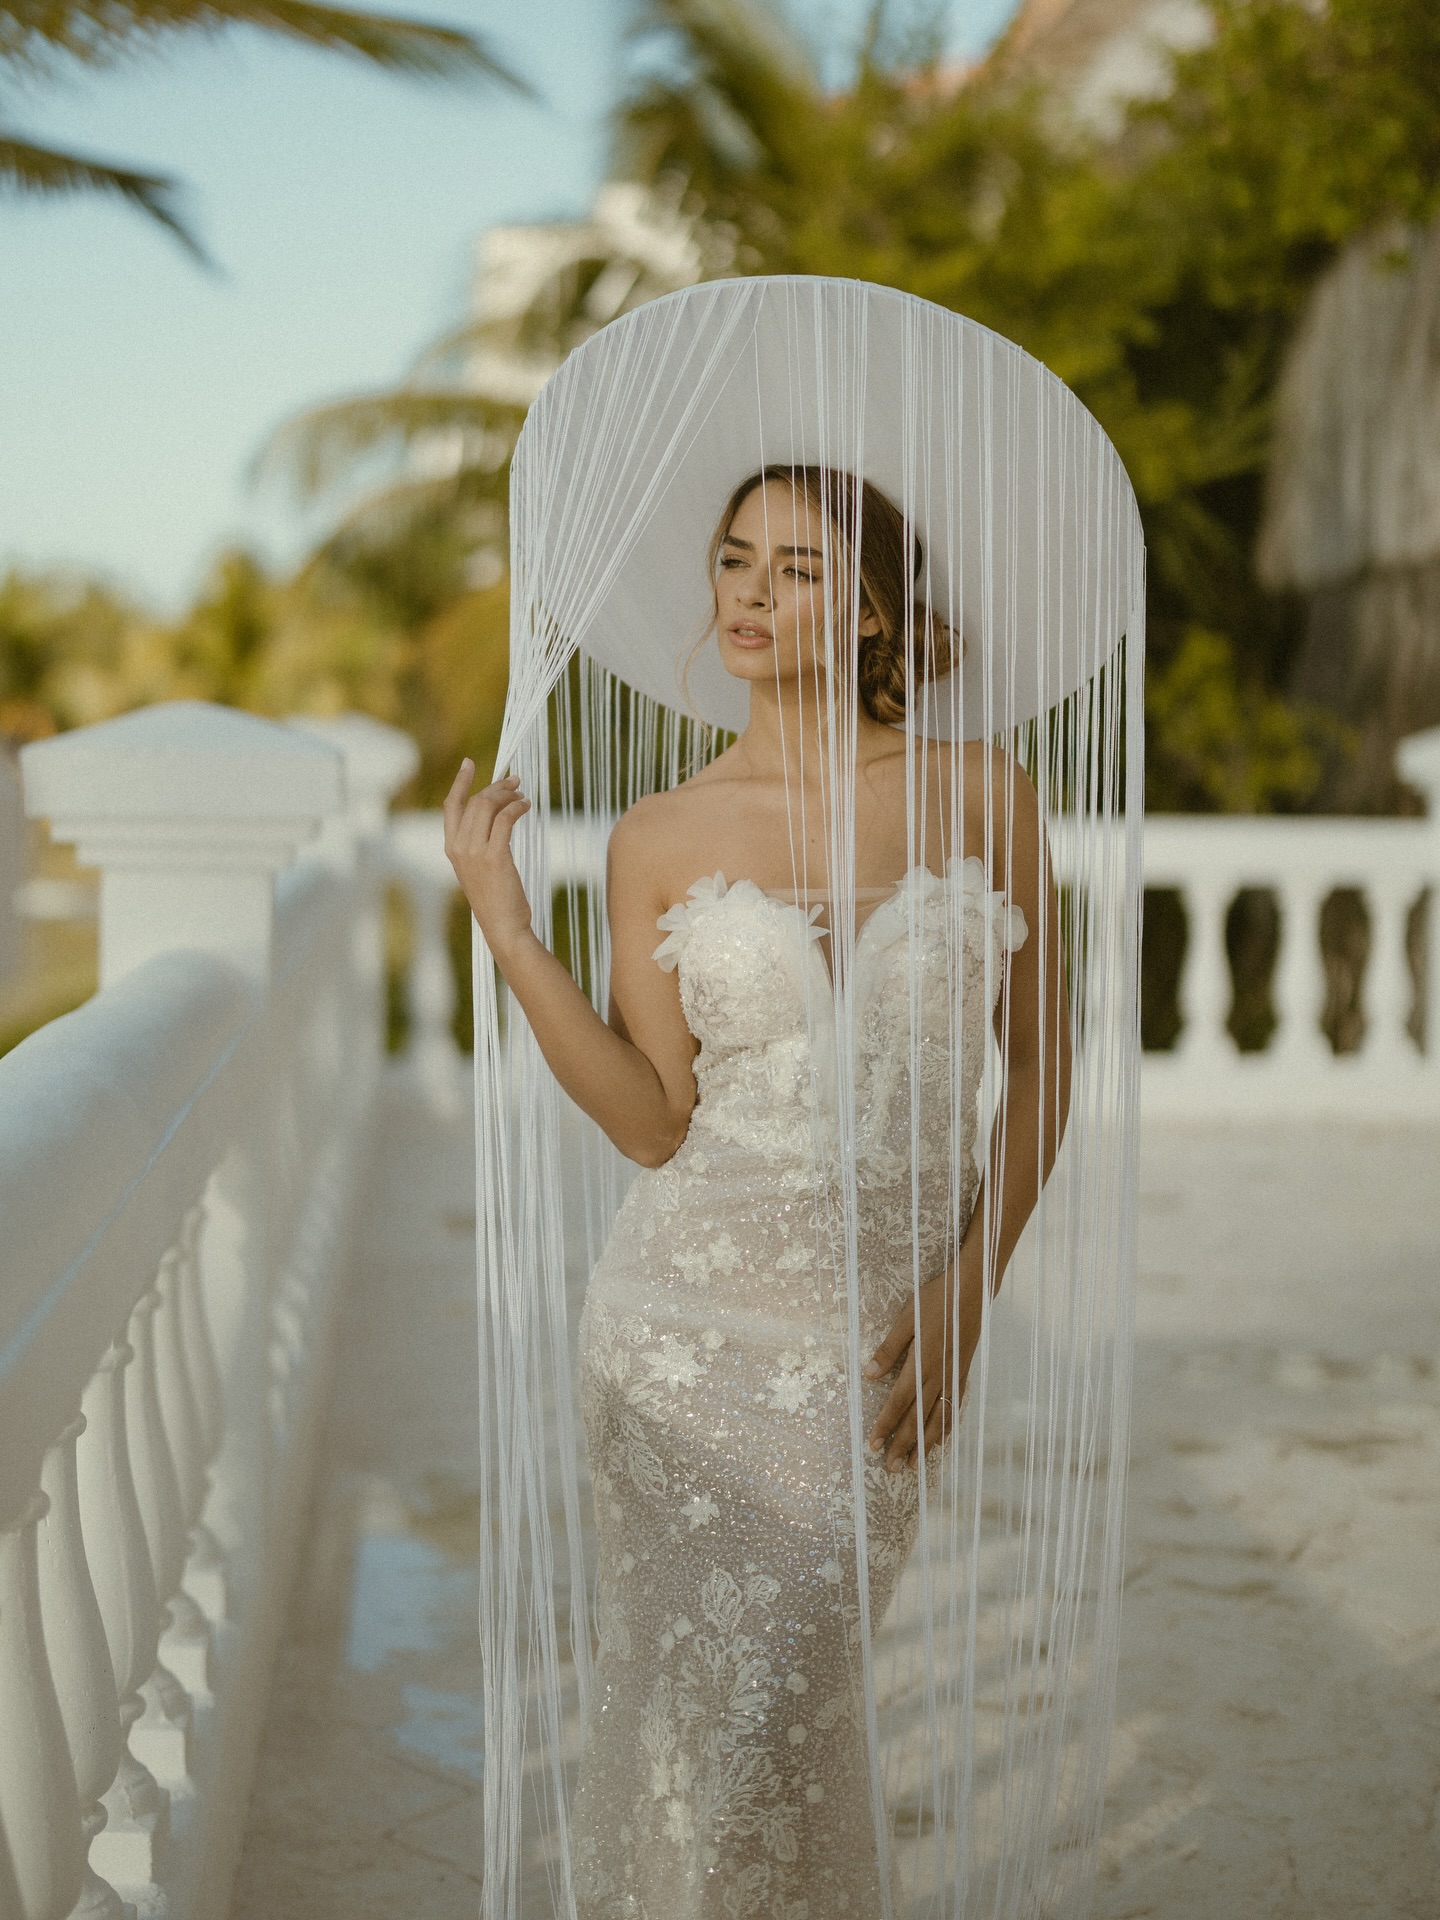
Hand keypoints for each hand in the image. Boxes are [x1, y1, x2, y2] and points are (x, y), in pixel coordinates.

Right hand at [442, 760, 533, 961]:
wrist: (503, 926)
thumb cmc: (496, 899)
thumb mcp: (479, 869)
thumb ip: (478, 845)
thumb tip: (495, 817)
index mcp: (451, 849)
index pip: (451, 806)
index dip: (460, 782)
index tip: (470, 762)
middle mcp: (458, 848)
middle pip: (475, 802)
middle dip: (497, 787)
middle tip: (515, 782)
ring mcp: (474, 852)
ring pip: (489, 807)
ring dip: (509, 795)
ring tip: (523, 795)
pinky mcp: (495, 857)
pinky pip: (505, 820)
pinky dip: (517, 808)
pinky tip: (527, 807)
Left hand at [864, 1266, 981, 1470]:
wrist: (973, 1291)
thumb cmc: (937, 1299)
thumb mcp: (906, 1318)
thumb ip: (889, 1348)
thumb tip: (868, 1374)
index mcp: (922, 1363)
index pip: (899, 1402)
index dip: (885, 1425)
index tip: (872, 1445)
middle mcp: (940, 1376)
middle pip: (918, 1420)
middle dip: (902, 1446)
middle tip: (889, 1469)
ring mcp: (954, 1378)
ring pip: (938, 1421)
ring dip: (924, 1445)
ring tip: (912, 1465)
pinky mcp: (963, 1375)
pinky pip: (954, 1409)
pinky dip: (945, 1429)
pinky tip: (939, 1440)